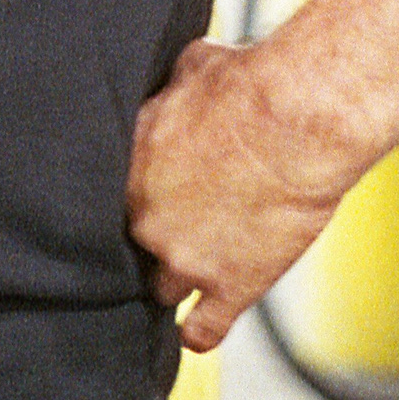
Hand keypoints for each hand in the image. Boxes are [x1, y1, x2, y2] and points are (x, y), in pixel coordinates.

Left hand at [125, 37, 349, 352]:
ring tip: (184, 272)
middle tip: (171, 226)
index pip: (102, 198)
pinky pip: (202, 331)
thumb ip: (170, 90)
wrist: (297, 119)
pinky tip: (195, 330)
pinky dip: (198, 332)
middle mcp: (144, 219)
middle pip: (128, 243)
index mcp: (127, 166)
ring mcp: (185, 258)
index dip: (128, 195)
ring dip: (171, 278)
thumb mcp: (191, 67)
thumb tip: (173, 81)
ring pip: (159, 288)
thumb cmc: (248, 82)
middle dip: (148, 234)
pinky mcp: (231, 285)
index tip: (144, 193)